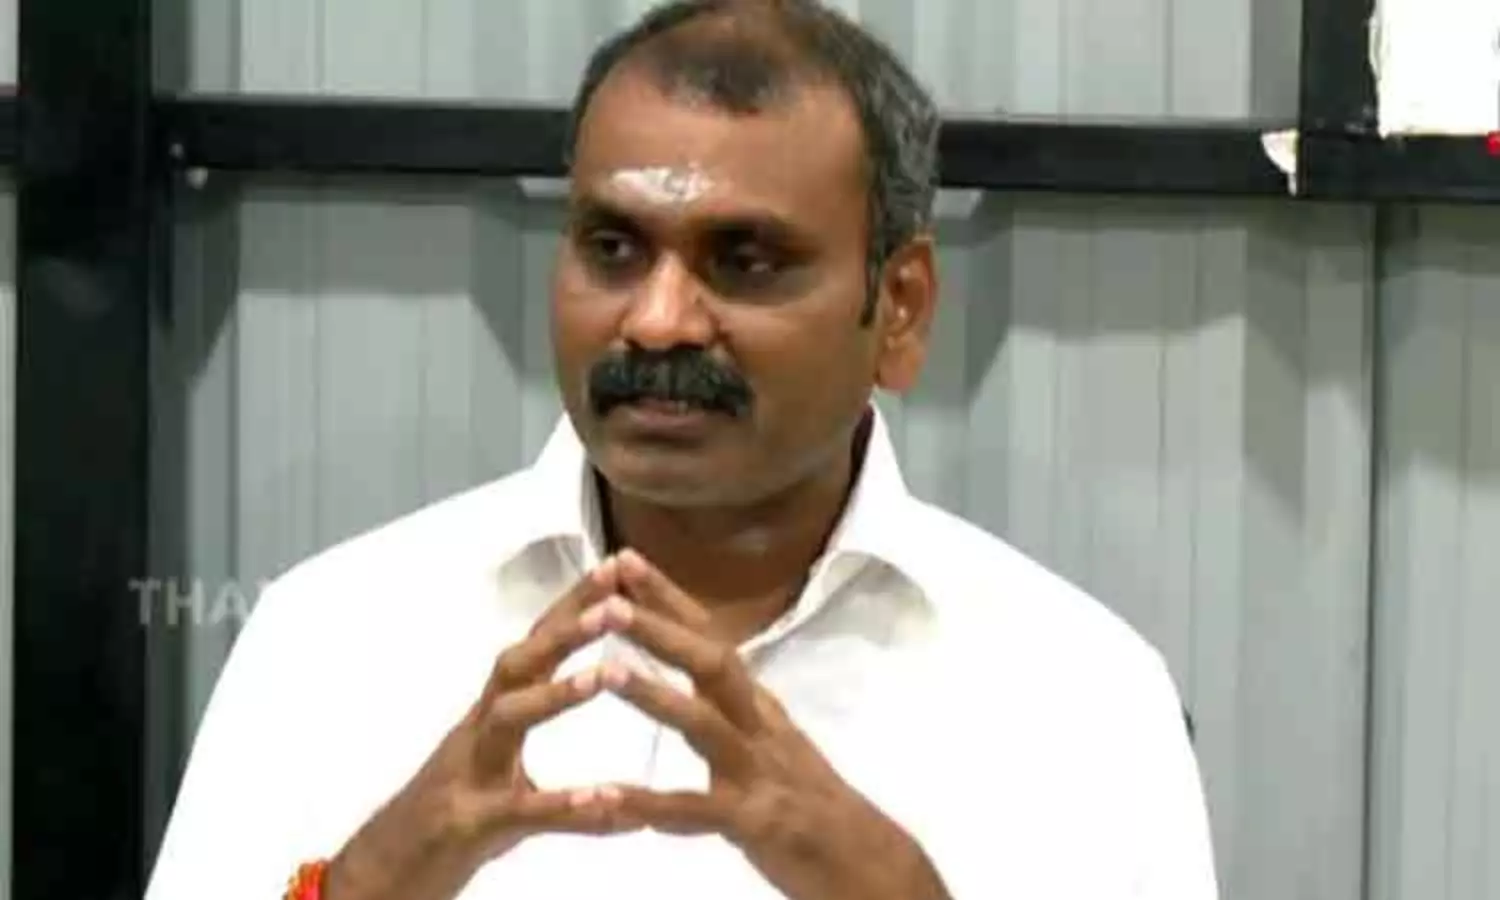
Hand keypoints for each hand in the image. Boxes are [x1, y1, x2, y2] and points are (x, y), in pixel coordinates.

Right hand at [325, 558, 633, 899]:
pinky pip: (518, 809)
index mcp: (494, 717)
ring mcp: (468, 773)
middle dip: (567, 627)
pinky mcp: (466, 824)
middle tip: (616, 598)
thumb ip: (566, 798)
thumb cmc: (452, 829)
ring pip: (508, 719)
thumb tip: (633, 807)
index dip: (573, 606)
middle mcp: (478, 731)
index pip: (536, 647)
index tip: (618, 568)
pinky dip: (563, 803)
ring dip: (559, 694)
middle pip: (520, 663)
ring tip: (610, 675)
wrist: (379, 880)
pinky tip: (605, 797)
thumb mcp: (513, 803)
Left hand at [593, 550, 952, 899]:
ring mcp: (758, 771)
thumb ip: (728, 706)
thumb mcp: (769, 739)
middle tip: (608, 600)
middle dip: (660, 629)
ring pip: (704, 724)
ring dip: (654, 695)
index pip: (710, 636)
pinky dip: (647, 801)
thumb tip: (688, 662)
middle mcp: (759, 725)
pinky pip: (695, 809)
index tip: (623, 560)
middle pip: (711, 663)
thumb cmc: (808, 798)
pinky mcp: (754, 821)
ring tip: (603, 671)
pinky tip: (604, 796)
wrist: (863, 860)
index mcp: (756, 704)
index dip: (669, 598)